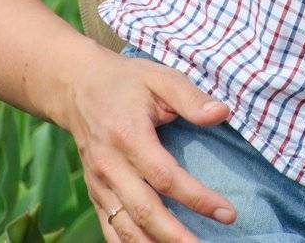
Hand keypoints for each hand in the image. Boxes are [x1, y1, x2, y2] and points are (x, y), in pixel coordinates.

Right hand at [56, 48, 236, 241]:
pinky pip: (109, 227)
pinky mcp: (94, 192)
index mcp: (128, 135)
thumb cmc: (126, 82)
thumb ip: (190, 98)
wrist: (76, 86)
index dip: (197, 198)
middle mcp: (109, 165)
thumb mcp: (160, 77)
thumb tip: (221, 113)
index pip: (164, 176)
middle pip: (144, 211)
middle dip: (175, 236)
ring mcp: (98, 182)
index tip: (227, 212)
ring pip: (124, 226)